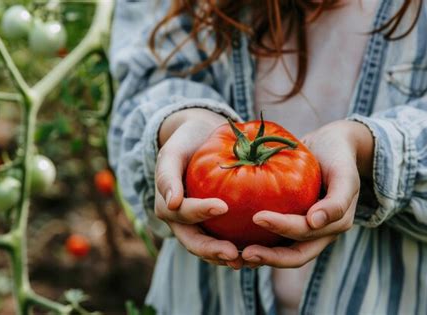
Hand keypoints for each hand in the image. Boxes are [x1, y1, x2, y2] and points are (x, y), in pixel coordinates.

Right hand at [155, 109, 243, 268]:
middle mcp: (181, 222)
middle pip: (194, 241)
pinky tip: (258, 250)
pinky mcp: (214, 226)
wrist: (200, 139)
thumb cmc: (186, 142)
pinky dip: (237, 247)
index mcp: (167, 205)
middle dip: (212, 250)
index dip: (200, 211)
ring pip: (209, 247)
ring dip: (225, 256)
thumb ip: (167, 175)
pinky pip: (224, 239)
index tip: (223, 206)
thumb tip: (172, 203)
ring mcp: (197, 226)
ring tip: (247, 260)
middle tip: (233, 254)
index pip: (183, 213)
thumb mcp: (173, 151)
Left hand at [242, 120, 373, 267]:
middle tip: (243, 253)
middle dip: (269, 257)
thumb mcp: (345, 174)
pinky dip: (259, 243)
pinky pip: (275, 238)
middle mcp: (320, 233)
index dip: (282, 228)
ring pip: (283, 252)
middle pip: (294, 255)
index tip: (257, 217)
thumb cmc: (338, 156)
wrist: (331, 145)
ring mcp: (306, 231)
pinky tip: (236, 240)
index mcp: (334, 225)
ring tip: (236, 255)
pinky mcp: (292, 223)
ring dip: (262, 257)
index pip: (305, 233)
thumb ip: (337, 200)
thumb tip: (316, 222)